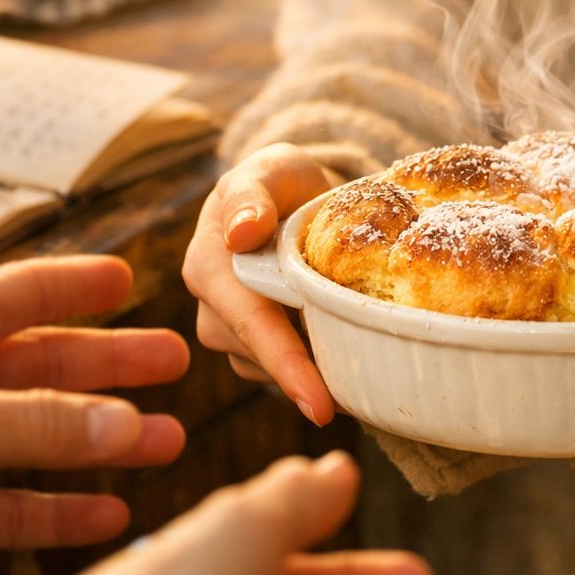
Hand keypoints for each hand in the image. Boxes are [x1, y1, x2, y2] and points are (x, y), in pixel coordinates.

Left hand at [0, 256, 187, 574]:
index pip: (19, 293)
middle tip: (173, 362)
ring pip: (39, 439)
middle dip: (111, 365)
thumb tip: (128, 424)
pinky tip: (108, 514)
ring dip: (102, 443)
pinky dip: (60, 511)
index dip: (74, 283)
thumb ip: (41, 425)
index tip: (127, 277)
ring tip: (166, 442)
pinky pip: (12, 508)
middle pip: (43, 365)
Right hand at [183, 143, 340, 423]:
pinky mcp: (255, 350)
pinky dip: (318, 367)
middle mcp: (212, 308)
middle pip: (264, 357)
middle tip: (367, 393)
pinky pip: (287, 372)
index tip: (319, 405)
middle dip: (311, 377)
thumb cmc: (279, 182)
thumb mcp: (270, 170)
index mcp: (208, 266)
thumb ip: (252, 194)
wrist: (290, 200)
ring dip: (317, 369)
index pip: (250, 323)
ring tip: (363, 356)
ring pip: (276, 371)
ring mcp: (231, 334)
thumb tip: (241, 234)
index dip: (285, 364)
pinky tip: (348, 354)